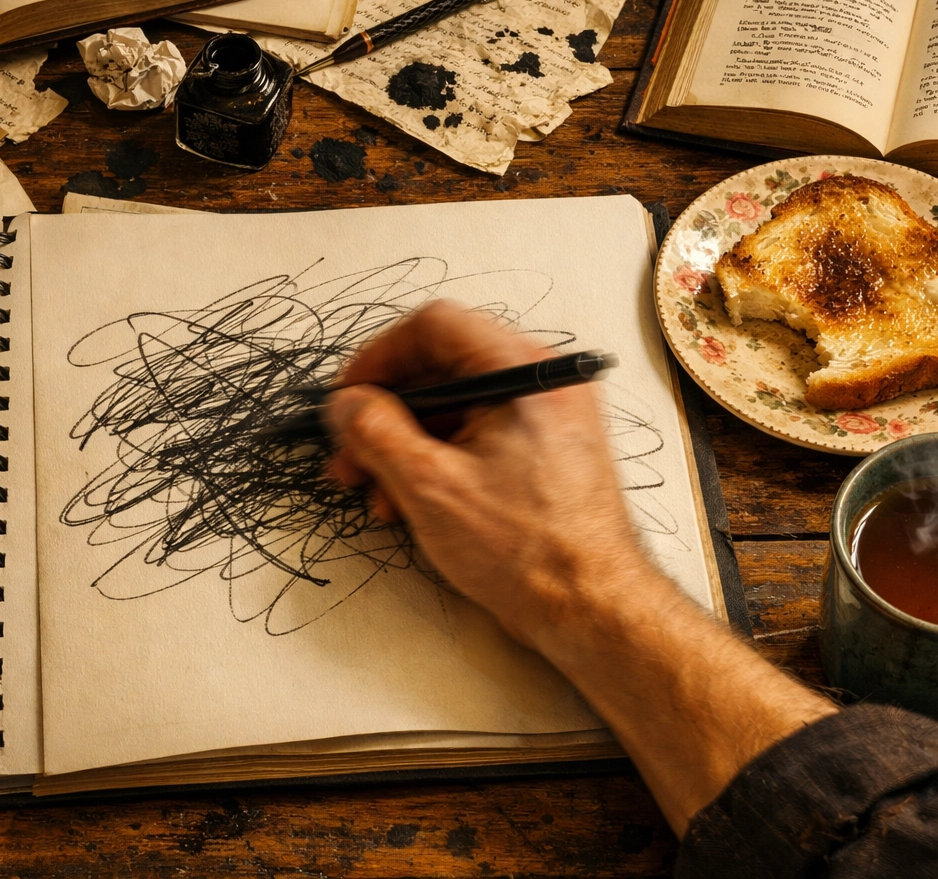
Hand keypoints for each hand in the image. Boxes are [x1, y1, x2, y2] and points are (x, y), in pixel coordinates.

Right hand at [325, 300, 653, 648]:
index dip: (378, 358)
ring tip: (371, 491)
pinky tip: (407, 504)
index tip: (347, 396)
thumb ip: (376, 432)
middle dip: (385, 413)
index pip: (435, 326)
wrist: (591, 610)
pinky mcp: (543, 454)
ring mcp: (546, 419)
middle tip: (348, 452)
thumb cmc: (530, 551)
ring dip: (403, 444)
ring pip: (454, 408)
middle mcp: (542, 384)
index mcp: (525, 373)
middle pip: (442, 369)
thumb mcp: (430, 486)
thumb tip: (346, 402)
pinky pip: (477, 436)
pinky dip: (436, 461)